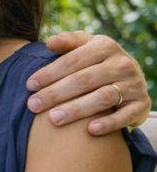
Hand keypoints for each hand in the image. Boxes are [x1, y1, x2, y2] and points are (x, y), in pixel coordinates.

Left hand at [27, 32, 150, 134]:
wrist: (131, 77)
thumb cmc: (97, 61)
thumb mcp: (86, 46)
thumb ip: (69, 41)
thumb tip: (50, 42)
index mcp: (105, 46)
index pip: (72, 61)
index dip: (49, 73)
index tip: (29, 85)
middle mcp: (122, 64)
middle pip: (84, 80)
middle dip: (55, 93)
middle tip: (33, 105)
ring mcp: (134, 84)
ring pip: (102, 98)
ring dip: (76, 110)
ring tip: (53, 119)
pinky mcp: (142, 104)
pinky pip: (126, 115)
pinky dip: (109, 123)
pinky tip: (90, 130)